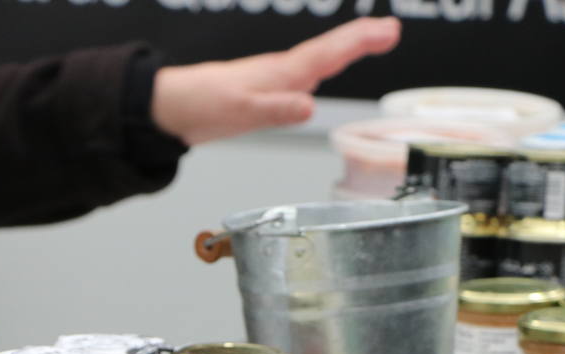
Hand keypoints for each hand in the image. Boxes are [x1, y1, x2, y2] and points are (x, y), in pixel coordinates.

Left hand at [150, 18, 400, 146]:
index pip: (329, 53)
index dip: (360, 42)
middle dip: (363, 39)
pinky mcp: (266, 90)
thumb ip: (276, 109)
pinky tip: (324, 73)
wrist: (172, 107)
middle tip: (392, 29)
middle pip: (331, 50)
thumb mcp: (241, 112)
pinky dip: (323, 67)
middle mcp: (283, 72)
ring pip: (319, 59)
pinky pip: (305, 74)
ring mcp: (275, 79)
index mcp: (282, 74)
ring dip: (348, 48)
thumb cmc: (203, 104)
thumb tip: (308, 107)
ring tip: (374, 40)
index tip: (388, 30)